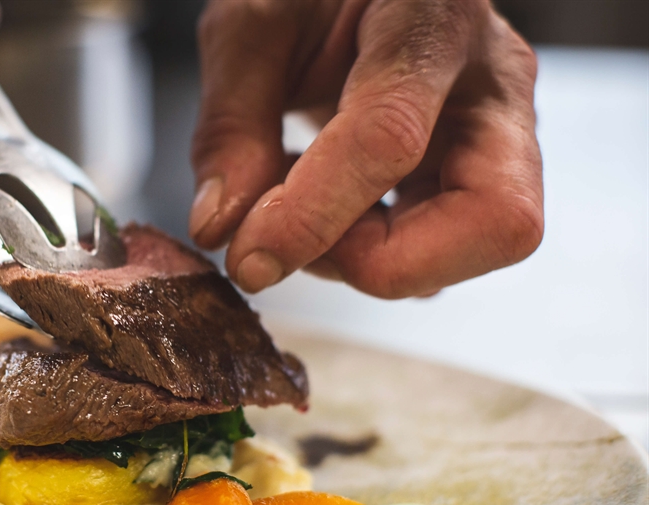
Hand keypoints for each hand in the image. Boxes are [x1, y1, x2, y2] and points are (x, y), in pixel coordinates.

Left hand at [189, 0, 543, 297]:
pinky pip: (453, 243)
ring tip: (308, 214)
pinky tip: (332, 213)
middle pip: (499, 217)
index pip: (389, 137)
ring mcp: (501, 129)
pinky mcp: (484, 169)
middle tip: (307, 245)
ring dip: (380, 259)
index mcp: (429, 16)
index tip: (251, 257)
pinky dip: (381, 251)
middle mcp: (492, 79)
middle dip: (390, 262)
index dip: (315, 215)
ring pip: (487, 241)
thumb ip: (230, 126)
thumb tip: (221, 229)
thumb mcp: (248, 28)